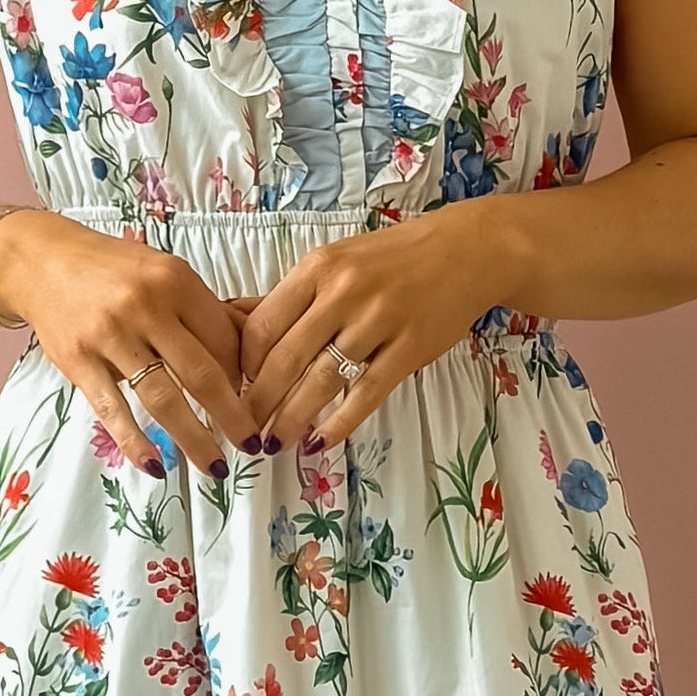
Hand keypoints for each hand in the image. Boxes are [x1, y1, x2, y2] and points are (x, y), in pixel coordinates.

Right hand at [0, 212, 256, 472]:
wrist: (41, 261)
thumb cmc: (115, 270)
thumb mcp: (166, 274)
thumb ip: (209, 311)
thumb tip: (261, 347)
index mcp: (176, 281)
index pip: (225, 341)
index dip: (244, 377)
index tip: (253, 402)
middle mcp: (145, 306)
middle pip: (202, 374)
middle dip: (233, 416)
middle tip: (252, 444)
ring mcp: (109, 335)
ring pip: (163, 398)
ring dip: (194, 439)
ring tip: (216, 468)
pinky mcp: (78, 361)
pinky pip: (113, 410)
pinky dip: (135, 442)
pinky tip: (156, 466)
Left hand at [236, 210, 512, 449]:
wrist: (466, 252)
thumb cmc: (391, 259)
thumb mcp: (334, 263)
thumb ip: (288, 297)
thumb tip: (230, 319)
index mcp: (317, 269)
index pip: (262, 325)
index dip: (243, 365)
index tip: (235, 388)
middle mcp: (343, 293)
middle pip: (285, 359)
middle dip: (258, 402)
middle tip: (244, 430)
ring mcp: (378, 321)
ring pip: (321, 381)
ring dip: (291, 419)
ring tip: (274, 443)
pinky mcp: (409, 349)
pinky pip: (366, 394)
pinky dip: (339, 423)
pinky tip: (318, 442)